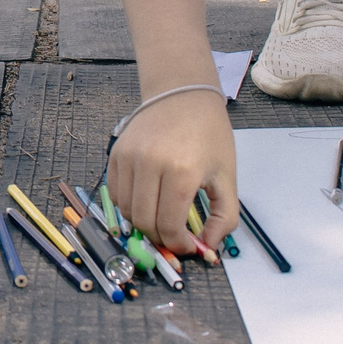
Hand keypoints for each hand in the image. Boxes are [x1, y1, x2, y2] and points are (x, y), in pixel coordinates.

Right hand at [106, 89, 238, 257]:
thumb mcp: (226, 176)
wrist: (183, 94)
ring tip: (162, 218)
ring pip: (127, 211)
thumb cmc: (209, 134)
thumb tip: (209, 249)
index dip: (179, 245)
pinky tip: (148, 201)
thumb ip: (224, 217)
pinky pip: (116, 194)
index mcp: (182, 171)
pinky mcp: (115, 154)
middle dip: (161, 239)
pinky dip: (130, 206)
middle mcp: (150, 163)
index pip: (169, 225)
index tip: (189, 247)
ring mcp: (129, 158)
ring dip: (144, 223)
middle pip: (144, 222)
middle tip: (175, 237)